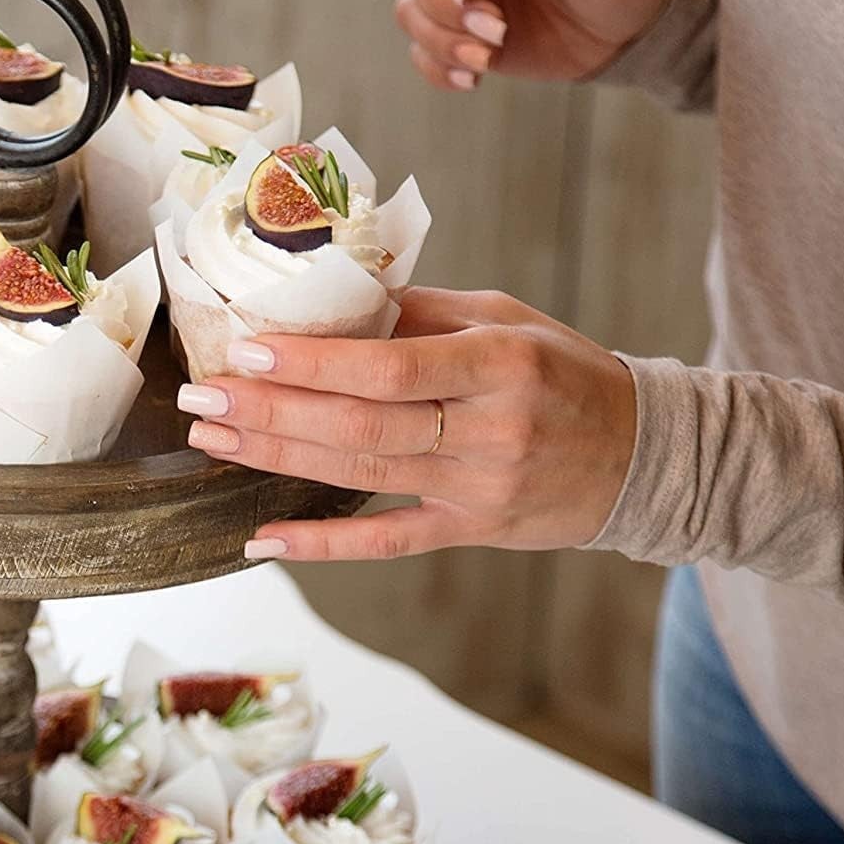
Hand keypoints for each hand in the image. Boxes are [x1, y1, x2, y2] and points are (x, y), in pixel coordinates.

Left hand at [176, 289, 636, 561]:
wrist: (641, 455)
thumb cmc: (565, 374)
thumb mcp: (507, 320)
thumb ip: (421, 313)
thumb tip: (329, 299)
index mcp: (501, 365)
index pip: (389, 367)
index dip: (313, 363)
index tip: (246, 347)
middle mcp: (489, 431)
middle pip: (361, 427)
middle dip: (272, 411)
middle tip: (203, 397)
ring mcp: (479, 491)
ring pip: (361, 478)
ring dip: (277, 458)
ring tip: (214, 437)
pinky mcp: (471, 533)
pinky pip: (386, 543)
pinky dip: (322, 545)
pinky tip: (262, 538)